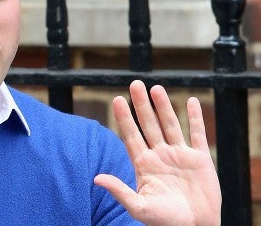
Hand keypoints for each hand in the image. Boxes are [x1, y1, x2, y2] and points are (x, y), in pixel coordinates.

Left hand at [94, 80, 220, 225]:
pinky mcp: (200, 160)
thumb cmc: (164, 221)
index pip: (131, 135)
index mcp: (144, 164)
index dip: (124, 117)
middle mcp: (160, 156)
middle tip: (135, 83)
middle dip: (141, 104)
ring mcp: (180, 156)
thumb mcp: (138, 207)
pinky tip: (191, 101)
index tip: (116, 99)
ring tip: (156, 88)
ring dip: (164, 106)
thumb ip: (119, 190)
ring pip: (170, 125)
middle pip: (149, 124)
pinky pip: (197, 134)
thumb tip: (96, 179)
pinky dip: (195, 118)